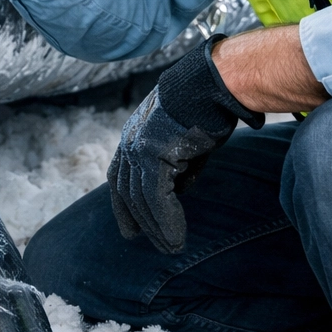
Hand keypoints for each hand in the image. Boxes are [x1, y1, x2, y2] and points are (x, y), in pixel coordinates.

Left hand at [108, 37, 263, 253]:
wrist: (210, 84)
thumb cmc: (204, 106)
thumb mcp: (185, 139)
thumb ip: (177, 164)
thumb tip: (179, 189)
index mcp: (134, 135)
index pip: (121, 177)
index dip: (124, 205)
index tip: (132, 228)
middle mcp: (130, 142)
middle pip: (128, 192)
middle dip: (141, 221)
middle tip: (159, 244)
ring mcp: (138, 148)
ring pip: (142, 199)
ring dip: (157, 228)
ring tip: (172, 247)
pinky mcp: (153, 155)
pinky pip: (157, 198)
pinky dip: (167, 221)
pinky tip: (177, 237)